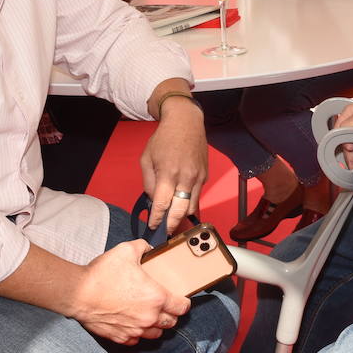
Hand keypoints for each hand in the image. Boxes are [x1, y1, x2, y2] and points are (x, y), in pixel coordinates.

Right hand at [68, 241, 189, 344]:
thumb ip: (142, 247)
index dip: (185, 302)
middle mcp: (149, 318)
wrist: (78, 293)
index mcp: (156, 298)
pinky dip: (139, 334)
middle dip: (172, 314)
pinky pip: (137, 340)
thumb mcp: (126, 250)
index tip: (182, 299)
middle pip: (171, 322)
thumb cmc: (102, 274)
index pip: (182, 307)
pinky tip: (134, 323)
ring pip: (156, 334)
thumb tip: (148, 248)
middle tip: (166, 305)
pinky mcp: (121, 338)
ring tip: (151, 315)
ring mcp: (135, 330)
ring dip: (157, 326)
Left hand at [141, 93, 206, 232]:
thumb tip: (154, 200)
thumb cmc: (163, 138)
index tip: (153, 226)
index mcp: (168, 173)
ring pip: (192, 206)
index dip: (157, 219)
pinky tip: (181, 202)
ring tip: (173, 219)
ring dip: (182, 215)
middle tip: (165, 231)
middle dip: (172, 224)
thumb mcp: (146, 158)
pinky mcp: (205, 175)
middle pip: (181, 211)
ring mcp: (198, 177)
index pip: (162, 204)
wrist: (186, 121)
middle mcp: (186, 177)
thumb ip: (149, 182)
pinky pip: (197, 195)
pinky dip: (188, 201)